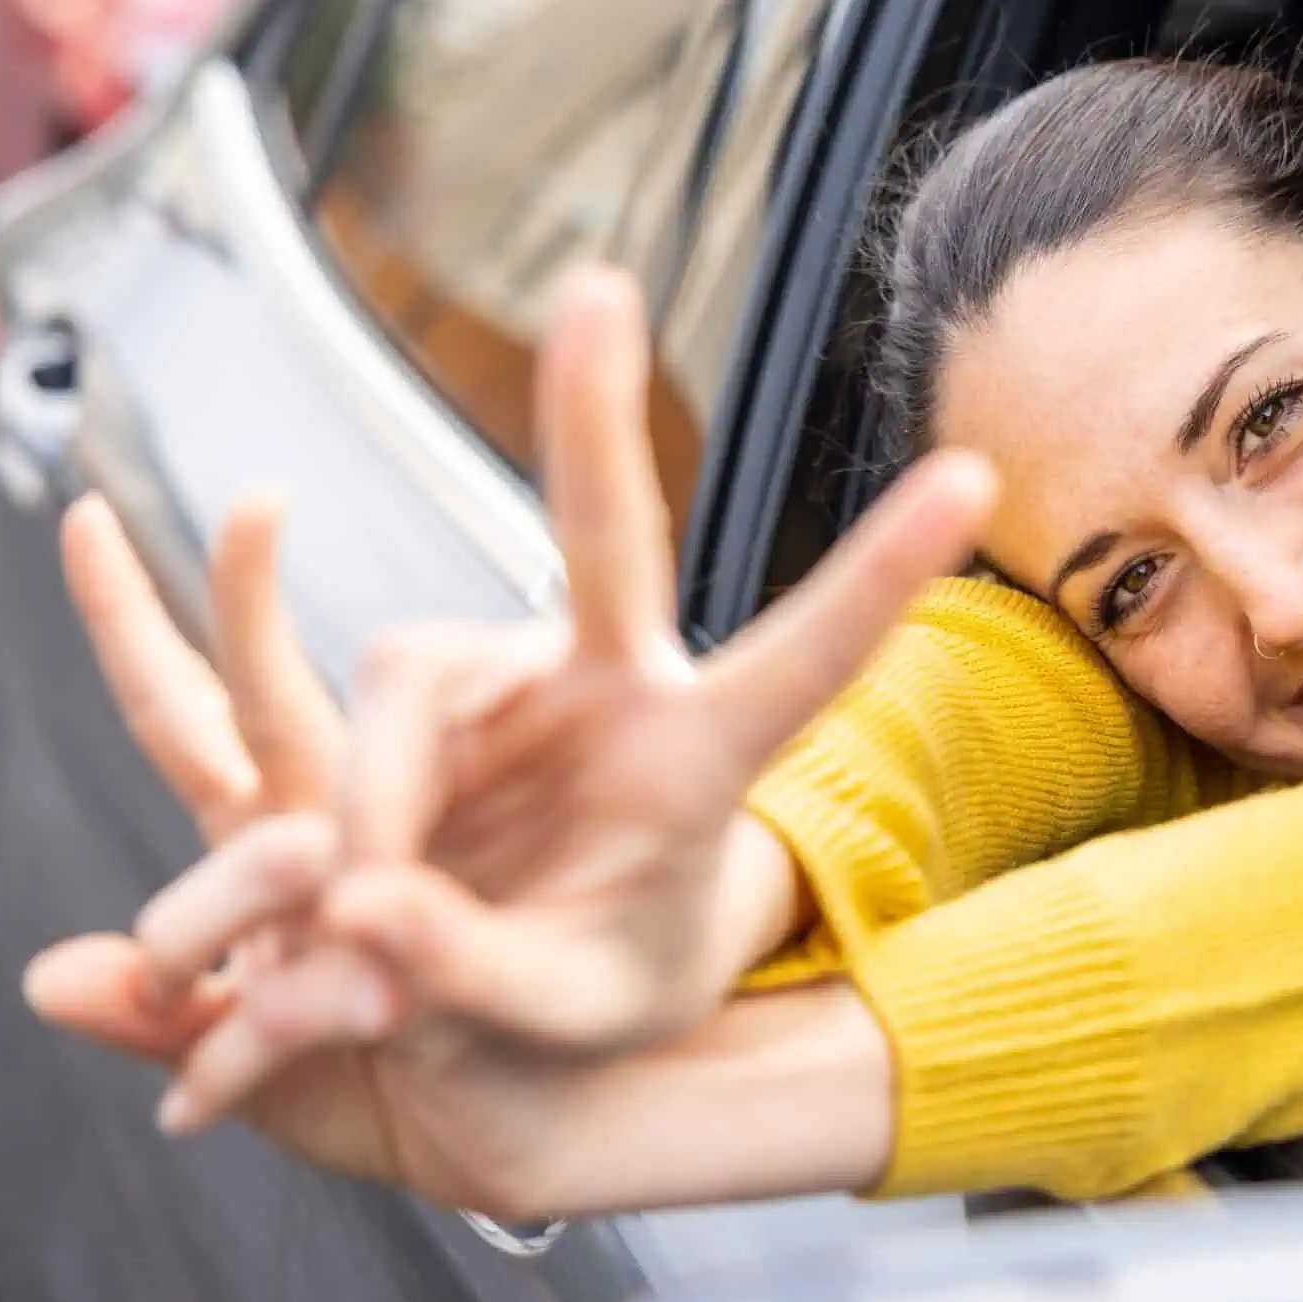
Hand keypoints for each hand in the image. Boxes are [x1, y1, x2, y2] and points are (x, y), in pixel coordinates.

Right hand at [30, 263, 991, 1177]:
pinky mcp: (426, 689)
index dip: (882, 571)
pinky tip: (330, 893)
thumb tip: (364, 902)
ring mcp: (512, 676)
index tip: (972, 480)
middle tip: (592, 287)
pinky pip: (342, 713)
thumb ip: (477, 971)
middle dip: (590, 412)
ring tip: (369, 925)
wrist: (527, 983)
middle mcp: (614, 685)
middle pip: (605, 534)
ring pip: (401, 678)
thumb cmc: (598, 988)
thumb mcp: (567, 1014)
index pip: (805, 660)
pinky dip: (334, 807)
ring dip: (372, 802)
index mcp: (699, 759)